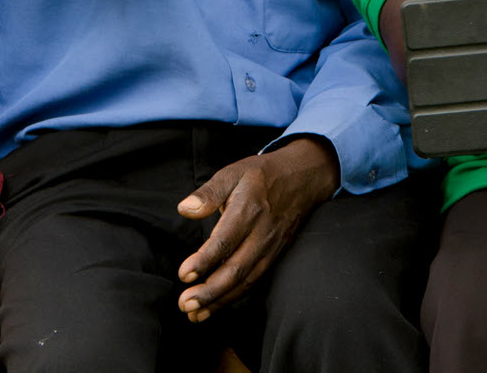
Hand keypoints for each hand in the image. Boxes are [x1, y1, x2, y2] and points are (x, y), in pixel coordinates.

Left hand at [175, 136, 339, 320]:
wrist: (302, 178)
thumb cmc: (261, 175)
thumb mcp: (233, 173)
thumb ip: (209, 192)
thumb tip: (185, 209)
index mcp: (248, 210)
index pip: (225, 241)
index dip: (204, 261)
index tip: (184, 275)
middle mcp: (261, 233)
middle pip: (236, 269)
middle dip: (210, 291)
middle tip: (185, 304)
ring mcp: (270, 247)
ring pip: (246, 281)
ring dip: (220, 301)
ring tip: (195, 314)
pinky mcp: (274, 256)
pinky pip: (254, 281)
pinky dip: (234, 297)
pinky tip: (215, 306)